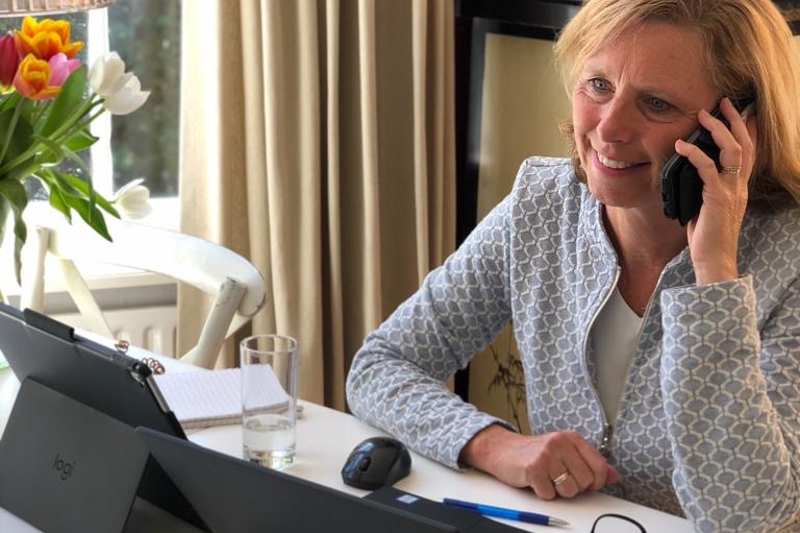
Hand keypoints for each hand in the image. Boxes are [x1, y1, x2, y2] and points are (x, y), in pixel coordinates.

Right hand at [460, 425, 618, 499]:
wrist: (502, 450)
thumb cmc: (535, 453)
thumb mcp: (564, 452)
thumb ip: (589, 462)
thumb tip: (613, 475)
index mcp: (572, 438)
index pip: (599, 466)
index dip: (595, 482)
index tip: (586, 483)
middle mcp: (560, 443)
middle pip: (585, 481)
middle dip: (574, 487)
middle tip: (559, 479)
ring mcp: (546, 454)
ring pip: (569, 490)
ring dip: (558, 491)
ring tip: (547, 479)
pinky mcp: (533, 468)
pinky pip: (549, 494)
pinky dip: (542, 493)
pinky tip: (536, 481)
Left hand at [674, 97, 757, 284]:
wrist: (713, 259)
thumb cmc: (706, 236)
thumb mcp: (706, 205)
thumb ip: (703, 187)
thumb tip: (686, 171)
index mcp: (739, 186)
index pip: (749, 151)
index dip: (746, 129)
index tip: (740, 109)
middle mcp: (740, 185)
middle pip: (745, 143)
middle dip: (734, 119)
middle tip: (722, 102)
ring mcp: (731, 190)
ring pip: (732, 150)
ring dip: (717, 129)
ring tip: (703, 115)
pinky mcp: (717, 197)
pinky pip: (707, 168)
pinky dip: (694, 153)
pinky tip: (681, 145)